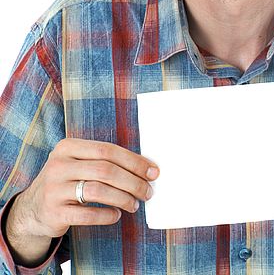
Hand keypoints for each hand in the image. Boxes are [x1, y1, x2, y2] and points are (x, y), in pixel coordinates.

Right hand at [6, 139, 158, 264]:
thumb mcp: (79, 163)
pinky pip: (86, 214)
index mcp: (68, 146)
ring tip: (134, 204)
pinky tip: (116, 215)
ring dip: (122, 198)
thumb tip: (146, 168)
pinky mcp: (53, 212)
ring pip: (98, 191)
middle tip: (147, 192)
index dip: (134, 161)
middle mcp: (59, 165)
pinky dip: (106, 215)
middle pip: (106, 170)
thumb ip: (106, 161)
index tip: (152, 171)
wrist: (33, 208)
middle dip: (132, 182)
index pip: (108, 150)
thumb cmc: (68, 180)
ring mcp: (54, 189)